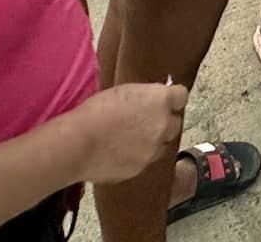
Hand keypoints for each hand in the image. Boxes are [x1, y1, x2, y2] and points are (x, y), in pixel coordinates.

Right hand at [64, 81, 188, 185]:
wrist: (78, 143)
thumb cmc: (95, 112)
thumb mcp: (123, 91)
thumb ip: (145, 96)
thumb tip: (151, 100)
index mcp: (160, 100)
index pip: (181, 96)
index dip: (173, 98)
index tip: (166, 99)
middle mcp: (163, 125)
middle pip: (175, 123)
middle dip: (164, 122)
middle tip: (145, 120)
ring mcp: (153, 150)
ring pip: (161, 145)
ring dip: (152, 141)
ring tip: (128, 137)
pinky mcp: (141, 168)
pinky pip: (145, 160)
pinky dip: (137, 156)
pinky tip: (118, 151)